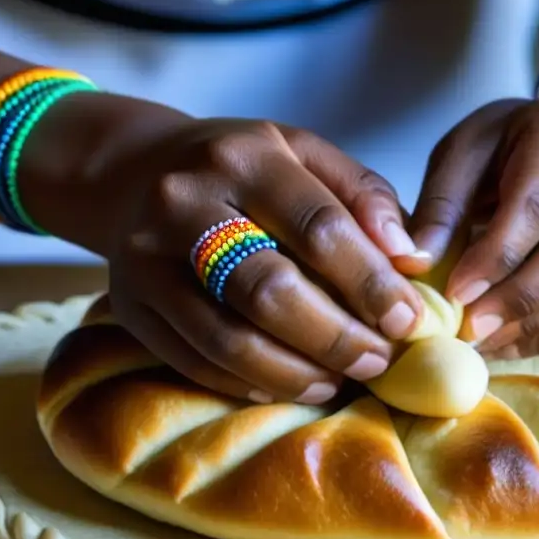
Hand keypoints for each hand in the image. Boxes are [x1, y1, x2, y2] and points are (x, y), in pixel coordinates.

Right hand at [76, 113, 427, 405]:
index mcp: (243, 157)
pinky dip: (250, 384)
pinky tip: (289, 384)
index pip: (317, 227)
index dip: (370, 282)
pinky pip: (194, 362)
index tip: (407, 319)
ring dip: (295, 373)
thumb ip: (362, 196)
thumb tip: (410, 258)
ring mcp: (145, 259)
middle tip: (378, 360)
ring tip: (339, 381)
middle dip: (336, 337)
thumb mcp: (304, 154)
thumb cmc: (240, 168)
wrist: (135, 171)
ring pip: (228, 339)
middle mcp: (184, 204)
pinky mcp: (129, 306)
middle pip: (269, 290)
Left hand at [403, 98, 538, 358]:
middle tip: (470, 327)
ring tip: (484, 340)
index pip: (537, 205)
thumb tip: (417, 265)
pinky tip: (511, 343)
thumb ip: (440, 207)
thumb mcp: (457, 157)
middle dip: (522, 297)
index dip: (496, 256)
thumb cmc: (495, 151)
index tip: (455, 293)